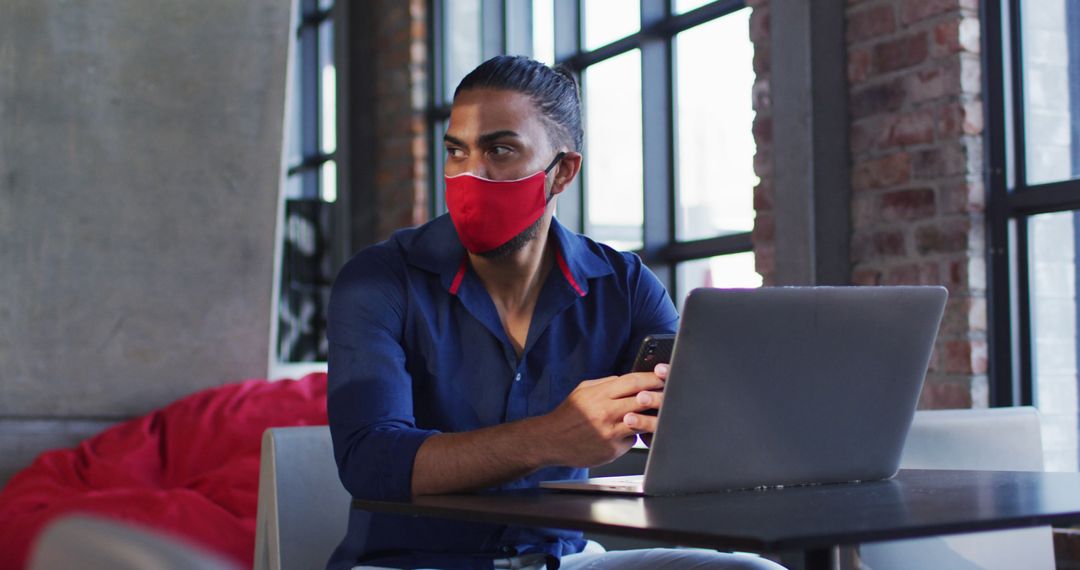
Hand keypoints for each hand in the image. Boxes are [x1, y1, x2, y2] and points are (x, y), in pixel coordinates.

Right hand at [539, 370, 664, 467]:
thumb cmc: (568, 415)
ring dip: (655, 417)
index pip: (634, 381)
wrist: (551, 440)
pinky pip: (632, 440)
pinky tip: (635, 432)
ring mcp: (610, 432)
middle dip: (660, 396)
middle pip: (643, 399)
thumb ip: (607, 383)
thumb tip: (629, 380)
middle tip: (671, 394)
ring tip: (662, 415)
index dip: (653, 377)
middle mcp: (606, 411)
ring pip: (643, 421)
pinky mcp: (612, 450)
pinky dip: (636, 435)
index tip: (664, 375)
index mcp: (600, 393)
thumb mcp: (583, 390)